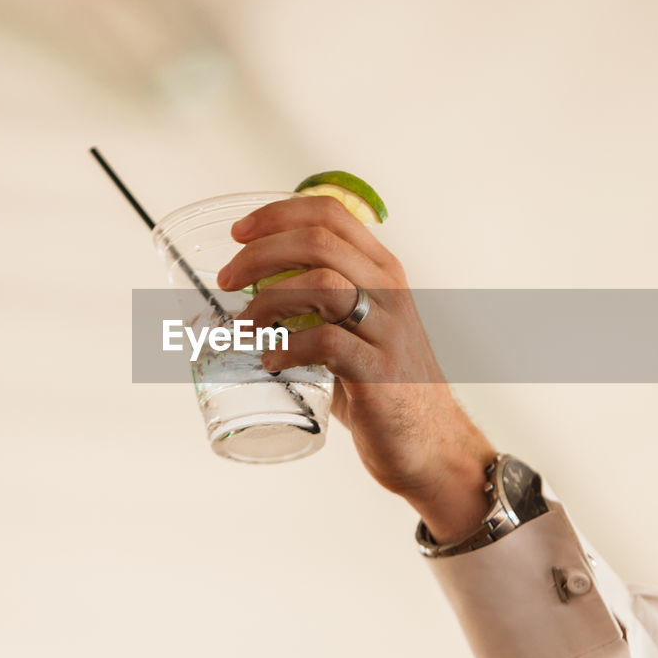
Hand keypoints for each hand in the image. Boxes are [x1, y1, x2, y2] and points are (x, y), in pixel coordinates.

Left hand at [216, 196, 494, 542]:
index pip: (331, 213)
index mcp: (383, 270)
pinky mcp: (378, 371)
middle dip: (259, 254)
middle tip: (227, 281)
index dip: (277, 214)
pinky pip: (325, 342)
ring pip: (321, 283)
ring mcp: (387, 330)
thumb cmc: (383, 385)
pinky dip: (286, 348)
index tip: (239, 232)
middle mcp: (389, 290)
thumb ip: (320, 305)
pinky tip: (271, 363)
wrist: (431, 444)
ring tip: (244, 326)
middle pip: (317, 241)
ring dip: (269, 300)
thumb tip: (248, 295)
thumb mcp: (359, 329)